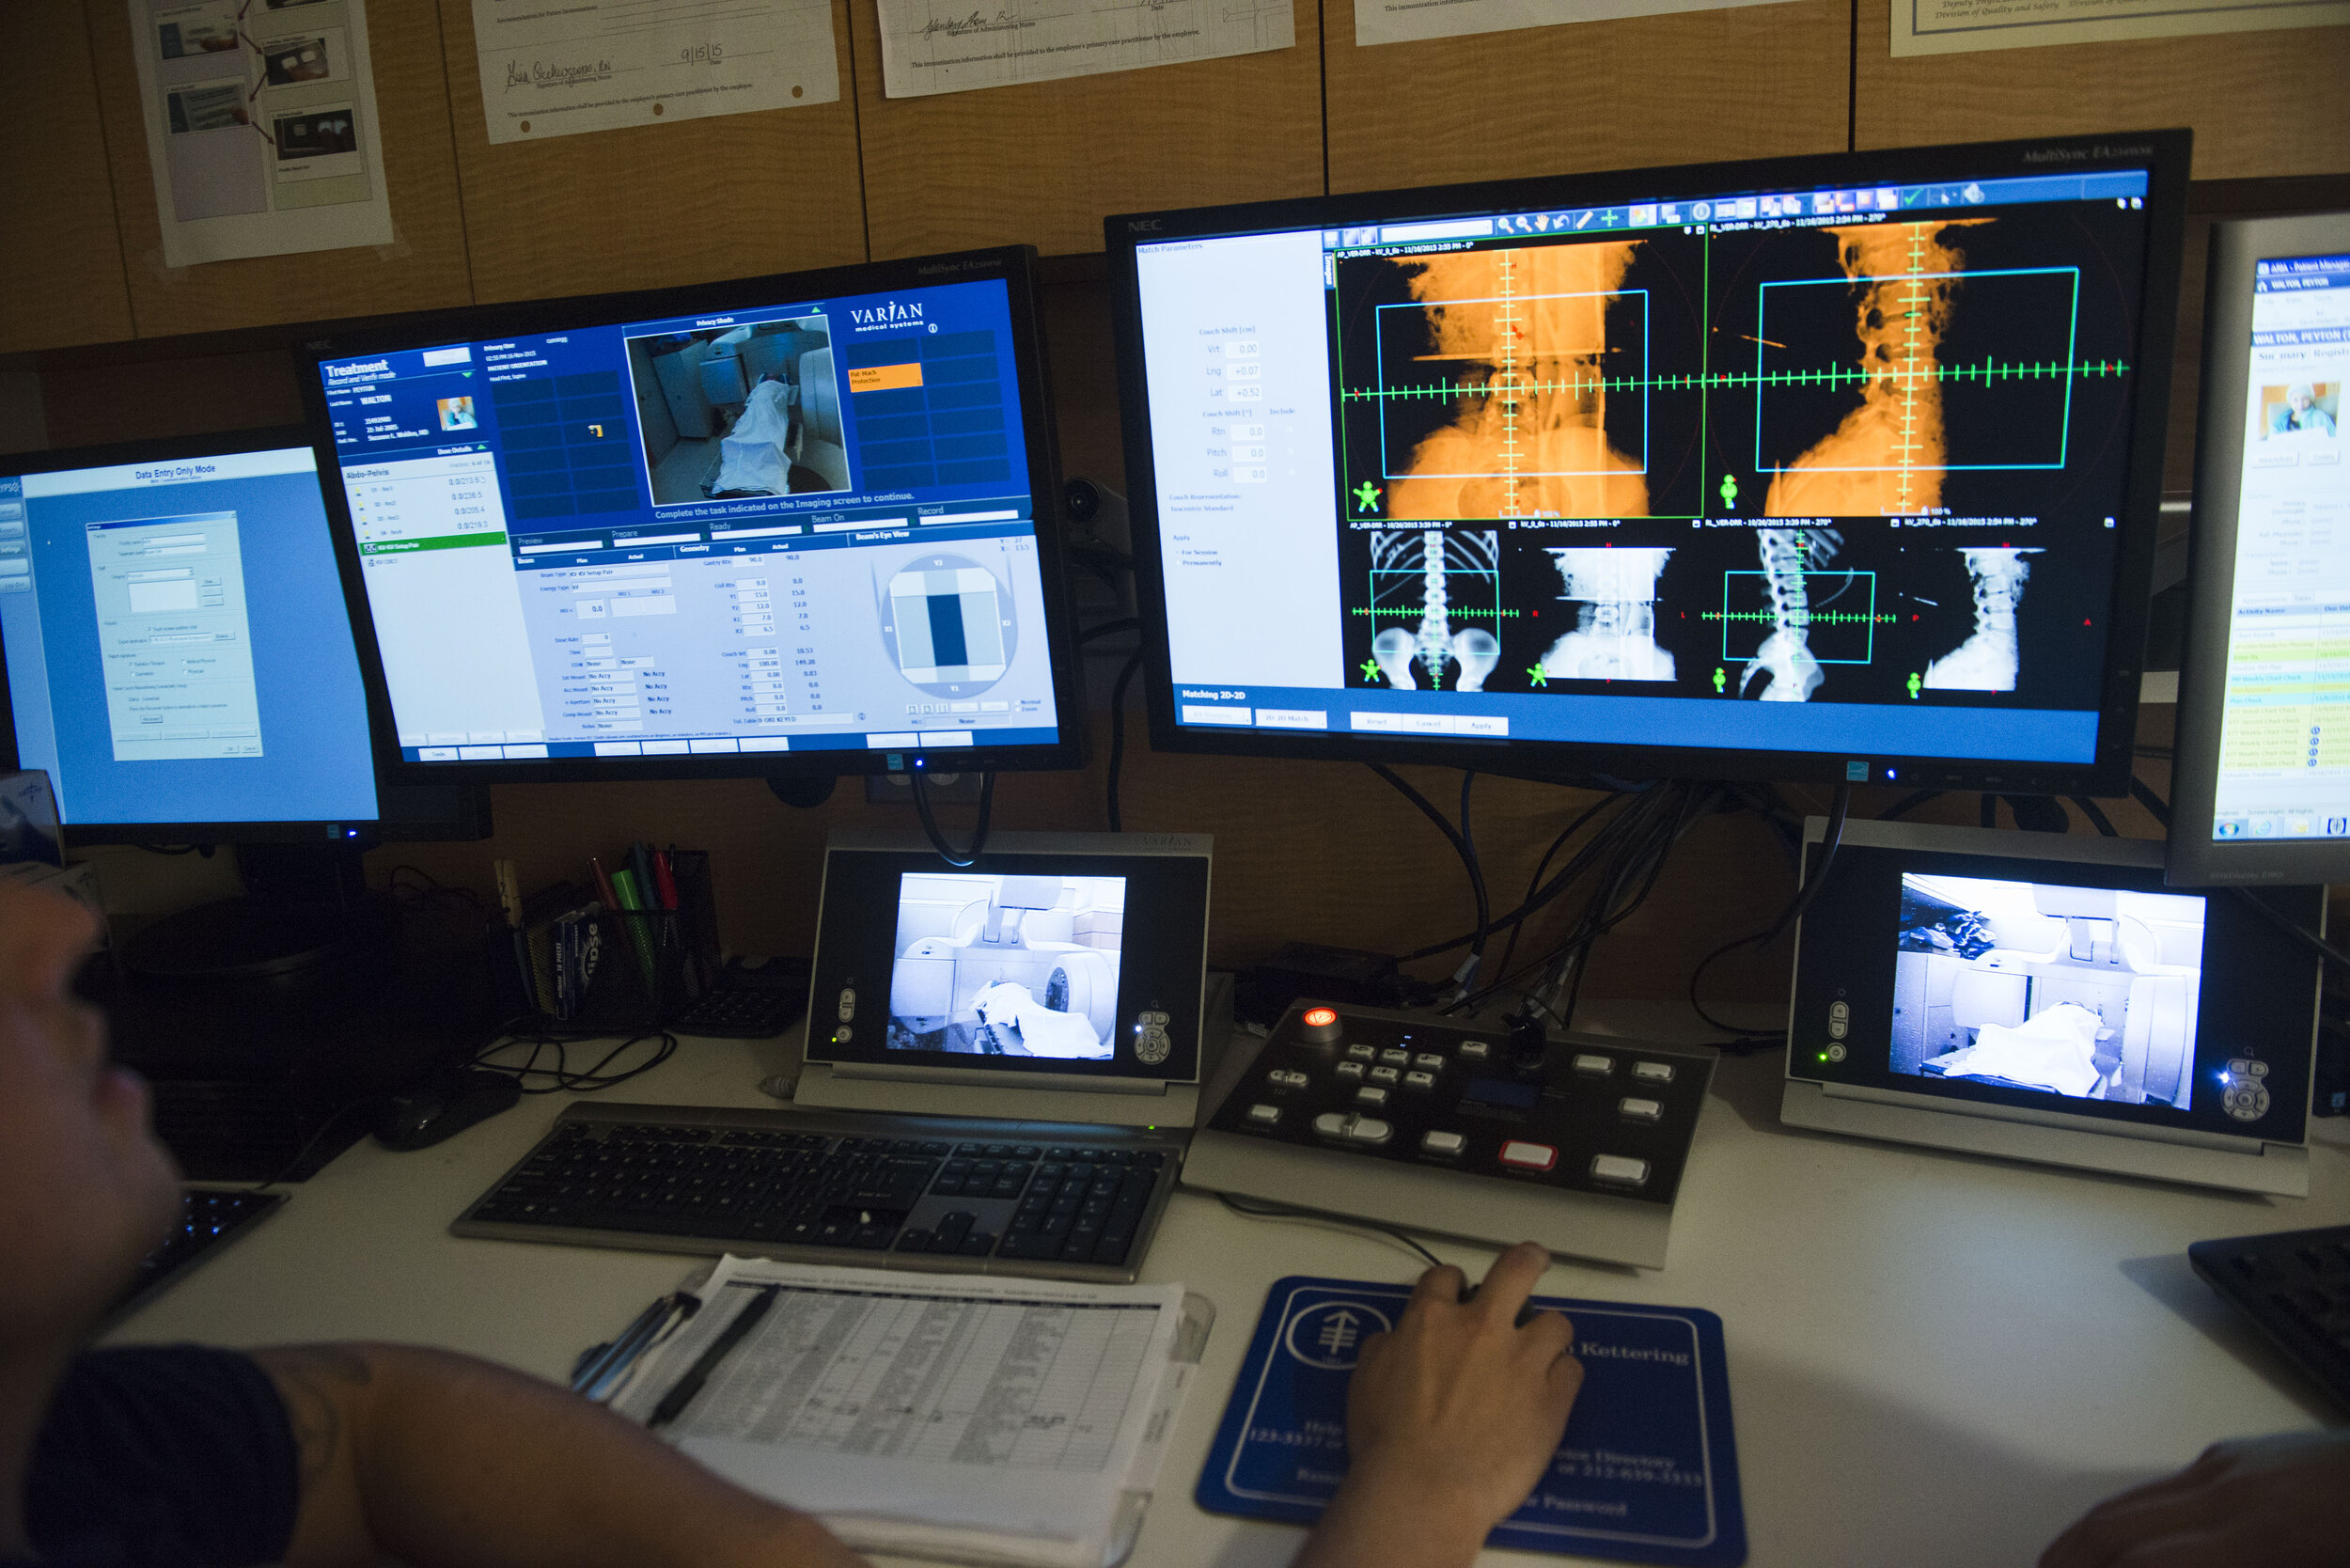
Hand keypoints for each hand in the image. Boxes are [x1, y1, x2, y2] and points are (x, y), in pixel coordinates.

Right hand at [1294, 1242, 1583, 1567]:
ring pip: (1557, 1323)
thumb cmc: (1386, 1442)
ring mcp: (1523, 1362)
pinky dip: (1561, 1379)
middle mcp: (1482, 1329)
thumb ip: (1386, 1348)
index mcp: (1432, 1321)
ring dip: (1548, 1336)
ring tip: (1541, 1354)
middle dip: (1528, 1260)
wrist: (1423, 1489)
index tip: (1458, 1295)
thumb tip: (1397, 1339)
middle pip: (1517, 1268)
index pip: (1447, 1276)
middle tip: (1533, 1263)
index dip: (1453, 1284)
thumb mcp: (1365, 1381)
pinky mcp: (1553, 1400)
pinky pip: (1572, 1371)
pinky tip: (1550, 1395)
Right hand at [2039, 1431, 2349, 1567]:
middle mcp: (2229, 1490)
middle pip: (2117, 1525)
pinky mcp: (2252, 1453)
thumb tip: (2164, 1566)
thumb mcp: (2320, 1567)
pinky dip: (2130, 1513)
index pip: (2141, 1563)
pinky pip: (2169, 1484)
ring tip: (2063, 1565)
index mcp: (2257, 1537)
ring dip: (2090, 1535)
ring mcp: (2237, 1463)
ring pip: (2134, 1497)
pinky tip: (2134, 1536)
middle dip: (2068, 1559)